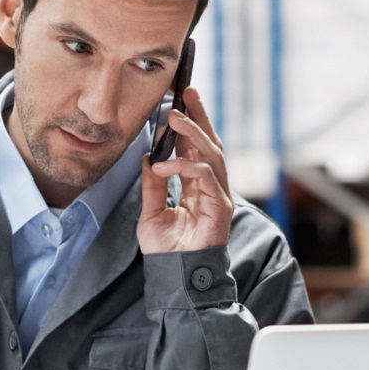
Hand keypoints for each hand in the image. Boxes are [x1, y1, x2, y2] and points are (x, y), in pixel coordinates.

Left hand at [138, 87, 232, 253]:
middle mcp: (211, 188)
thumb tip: (148, 157)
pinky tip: (164, 163)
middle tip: (187, 92)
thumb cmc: (167, 251)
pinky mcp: (220, 207)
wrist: (175, 277)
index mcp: (196, 187)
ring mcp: (218, 196)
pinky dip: (185, 165)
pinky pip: (205, 176)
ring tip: (175, 116)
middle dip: (199, 116)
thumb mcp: (150, 212)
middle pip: (210, 143)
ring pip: (212, 154)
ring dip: (193, 132)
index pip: (196, 148)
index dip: (190, 124)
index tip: (180, 101)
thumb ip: (152, 185)